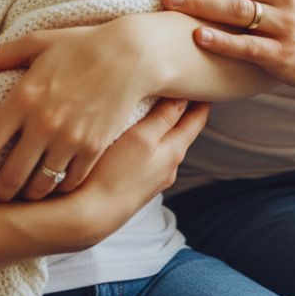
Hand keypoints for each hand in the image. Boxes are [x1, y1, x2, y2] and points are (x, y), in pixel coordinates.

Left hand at [0, 20, 151, 202]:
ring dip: (27, 195)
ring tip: (22, 194)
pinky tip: (54, 184)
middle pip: (10, 177)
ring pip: (39, 185)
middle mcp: (44, 123)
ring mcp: (70, 138)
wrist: (130, 54)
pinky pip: (70, 182)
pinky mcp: (94, 148)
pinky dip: (59, 188)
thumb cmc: (80, 45)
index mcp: (24, 97)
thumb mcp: (36, 42)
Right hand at [67, 98, 209, 242]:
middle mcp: (170, 166)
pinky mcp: (138, 184)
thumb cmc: (115, 173)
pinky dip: (152, 138)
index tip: (205, 80)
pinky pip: (152, 154)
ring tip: (160, 103)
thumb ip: (164, 117)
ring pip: (167, 143)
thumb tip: (185, 95)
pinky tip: (139, 134)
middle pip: (184, 130)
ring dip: (167, 123)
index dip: (202, 98)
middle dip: (186, 108)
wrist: (90, 215)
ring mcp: (155, 178)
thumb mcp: (142, 138)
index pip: (197, 119)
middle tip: (183, 84)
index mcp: (174, 151)